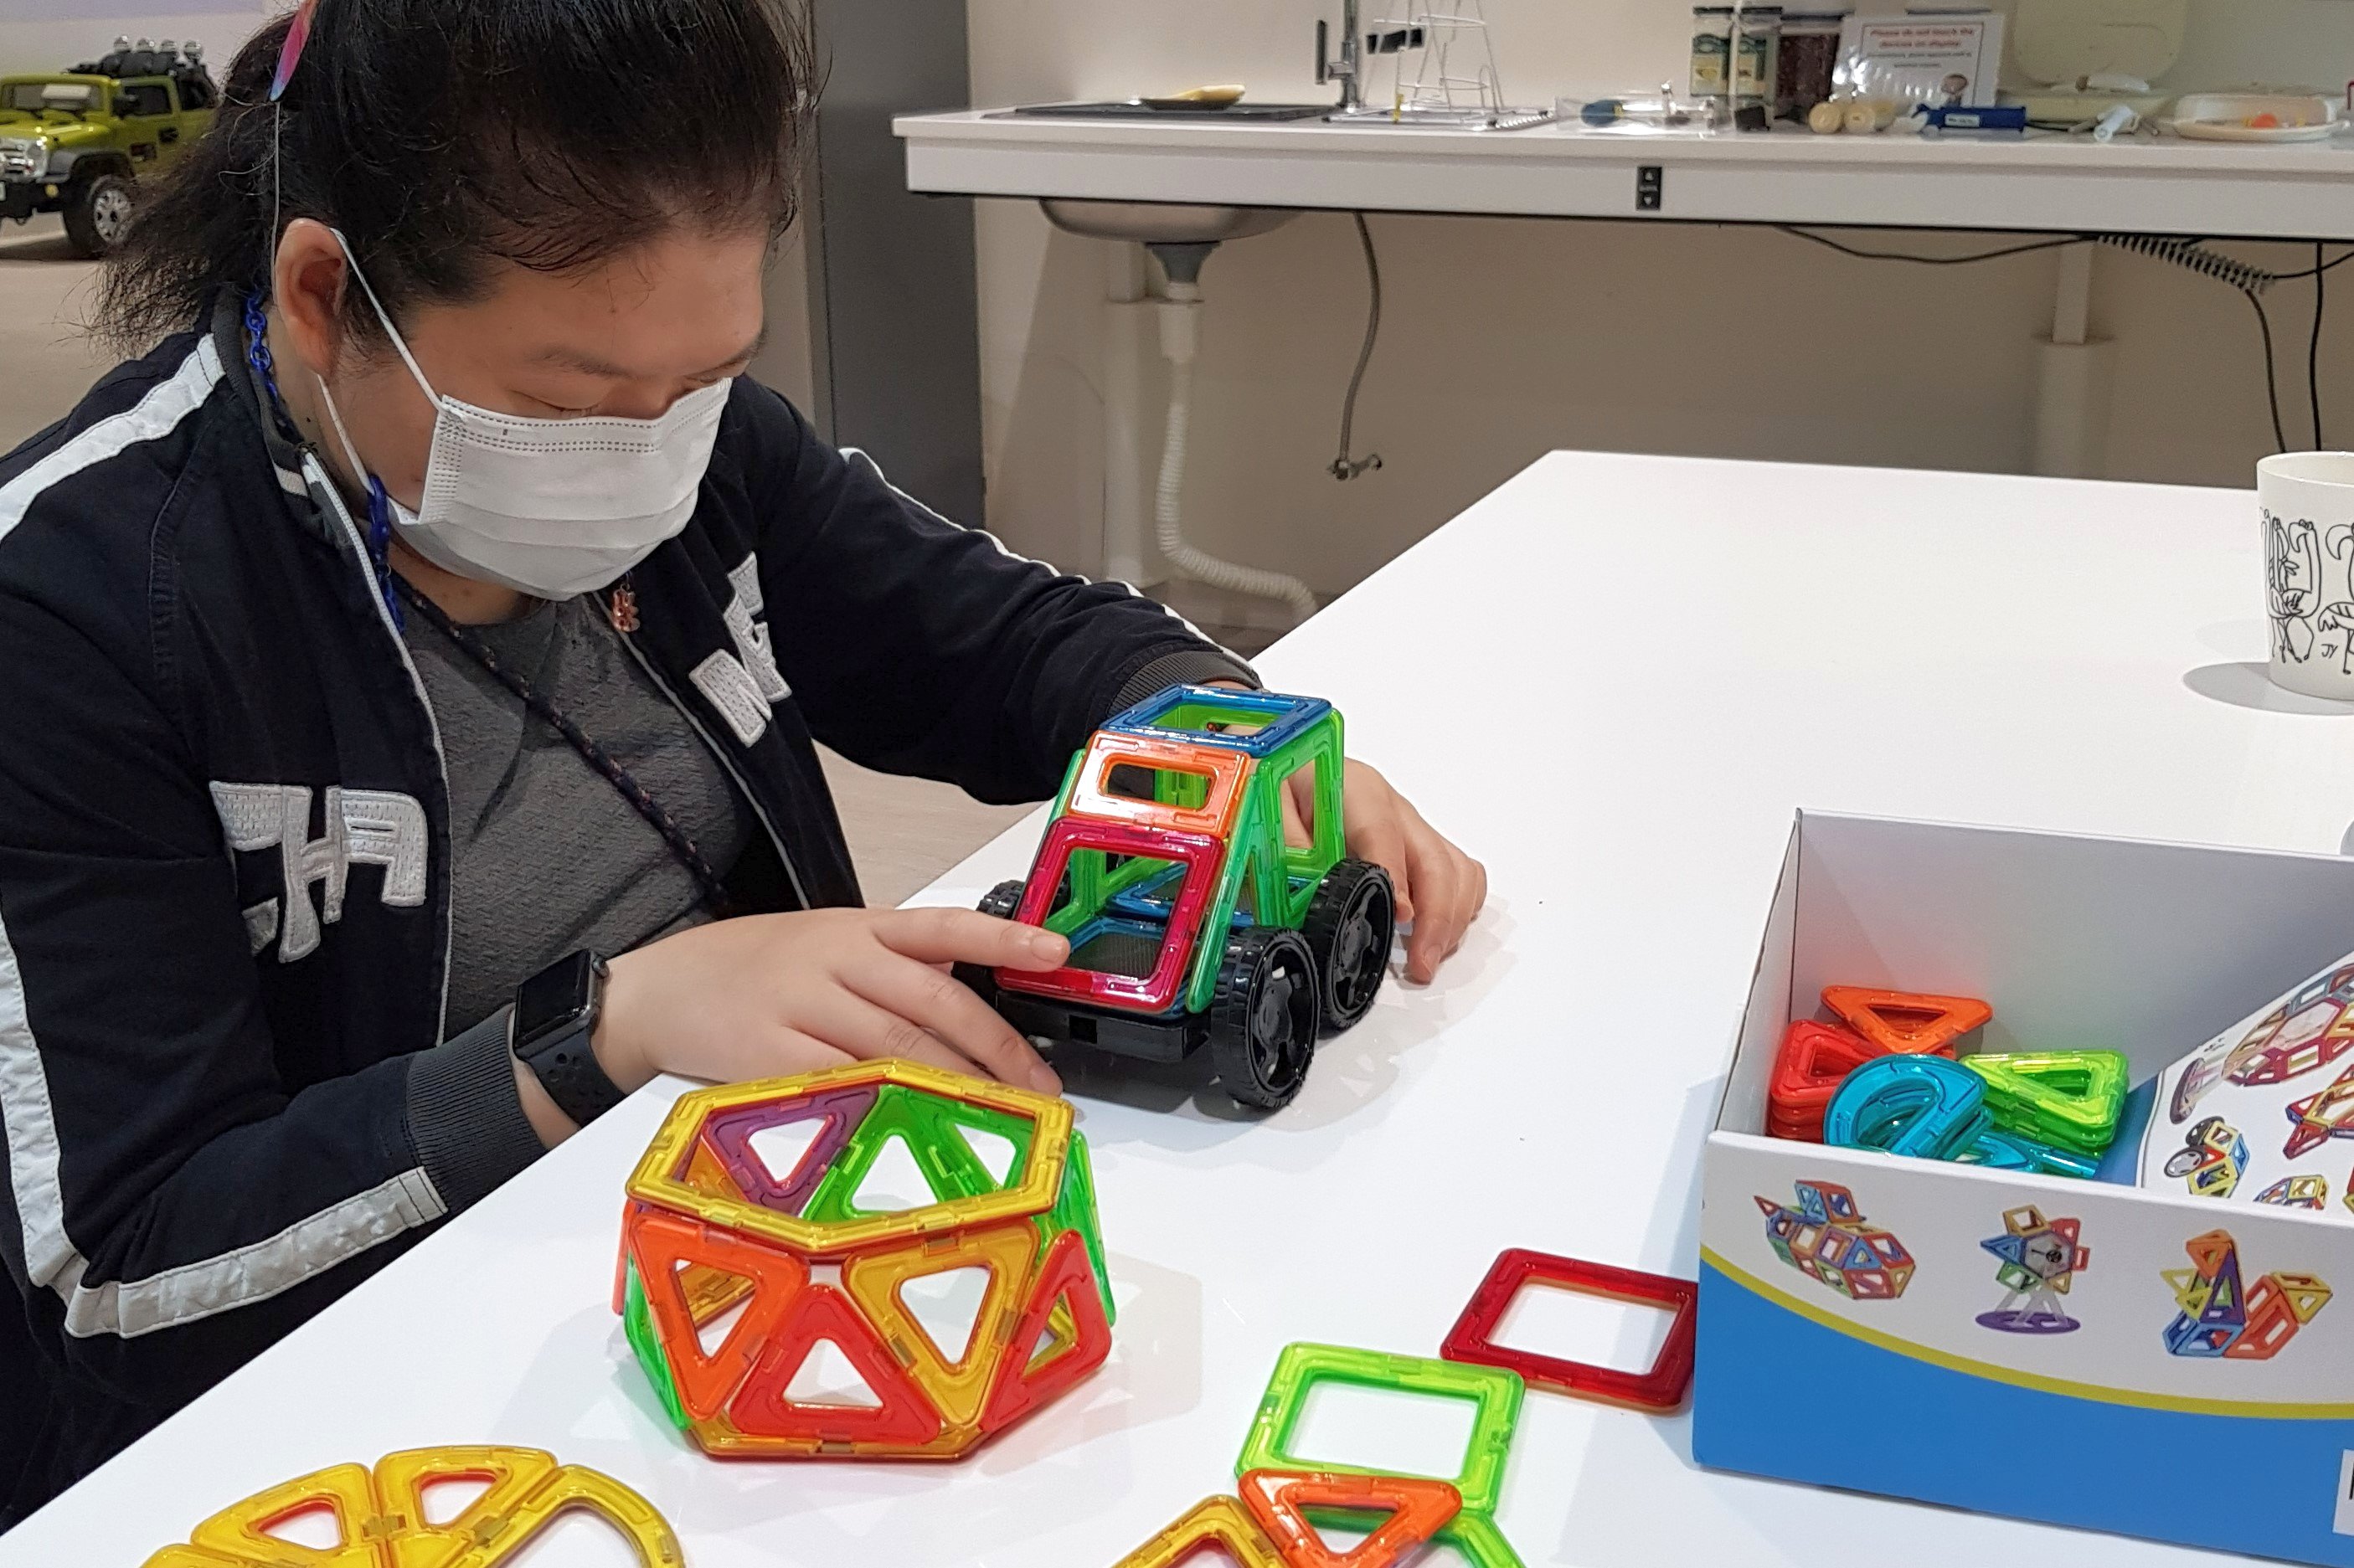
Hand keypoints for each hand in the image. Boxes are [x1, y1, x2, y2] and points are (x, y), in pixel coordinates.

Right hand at [531, 909, 1068, 1139]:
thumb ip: (890, 963)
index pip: (943, 924)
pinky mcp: (770, 1055)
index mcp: (857, 927)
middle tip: (1040, 1087)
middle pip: (933, 1000)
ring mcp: (801, 1004)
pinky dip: (886, 1105)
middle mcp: (835, 957)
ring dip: (956, 1086)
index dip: (1002, 933)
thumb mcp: (822, 942)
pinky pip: (841, 1083)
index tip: (1054, 948)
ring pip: (896, 1047)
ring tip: (999, 1114)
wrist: (654, 990)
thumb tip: (965, 991)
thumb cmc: (748, 969)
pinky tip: (919, 1124)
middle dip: (996, 1048)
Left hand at [1283, 758, 1485, 983]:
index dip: (1396, 877)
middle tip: (1420, 964)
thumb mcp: (1267, 807)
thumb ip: (1287, 846)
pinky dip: (1458, 908)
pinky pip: (1458, 873)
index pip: (1384, 833)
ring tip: (1427, 959)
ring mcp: (1411, 826)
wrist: (1291, 766)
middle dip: (1437, 917)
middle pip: (1435, 859)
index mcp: (1354, 790)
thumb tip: (1306, 890)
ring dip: (1451, 919)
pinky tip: (1436, 936)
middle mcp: (1393, 806)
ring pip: (1456, 869)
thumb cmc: (1280, 784)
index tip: (1400, 916)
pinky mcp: (1418, 843)